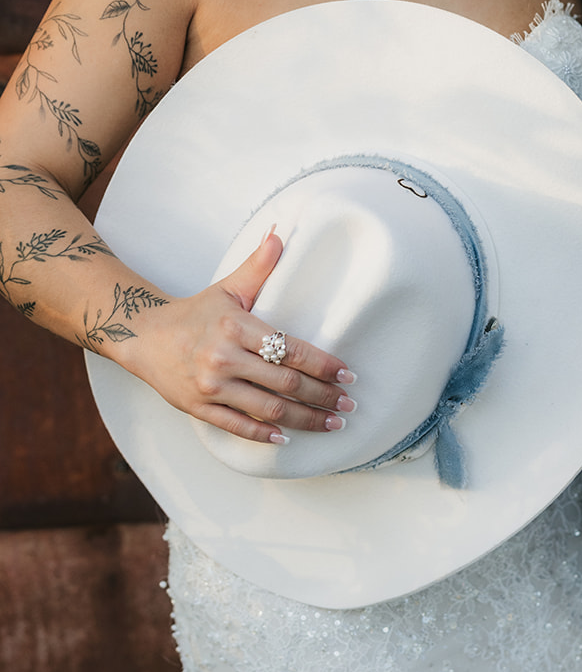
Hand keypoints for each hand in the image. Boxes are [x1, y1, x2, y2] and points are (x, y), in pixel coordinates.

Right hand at [126, 232, 356, 440]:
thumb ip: (258, 266)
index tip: (347, 375)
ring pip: (268, 410)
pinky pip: (238, 426)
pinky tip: (287, 436)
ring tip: (331, 423)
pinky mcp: (198, 407)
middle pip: (285, 384)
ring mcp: (210, 386)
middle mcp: (223, 358)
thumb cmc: (195, 312)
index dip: (323, 365)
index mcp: (236, 327)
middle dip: (322, 396)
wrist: (143, 336)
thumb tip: (280, 235)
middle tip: (348, 404)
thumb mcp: (228, 287)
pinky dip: (264, 434)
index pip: (290, 349)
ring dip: (305, 419)